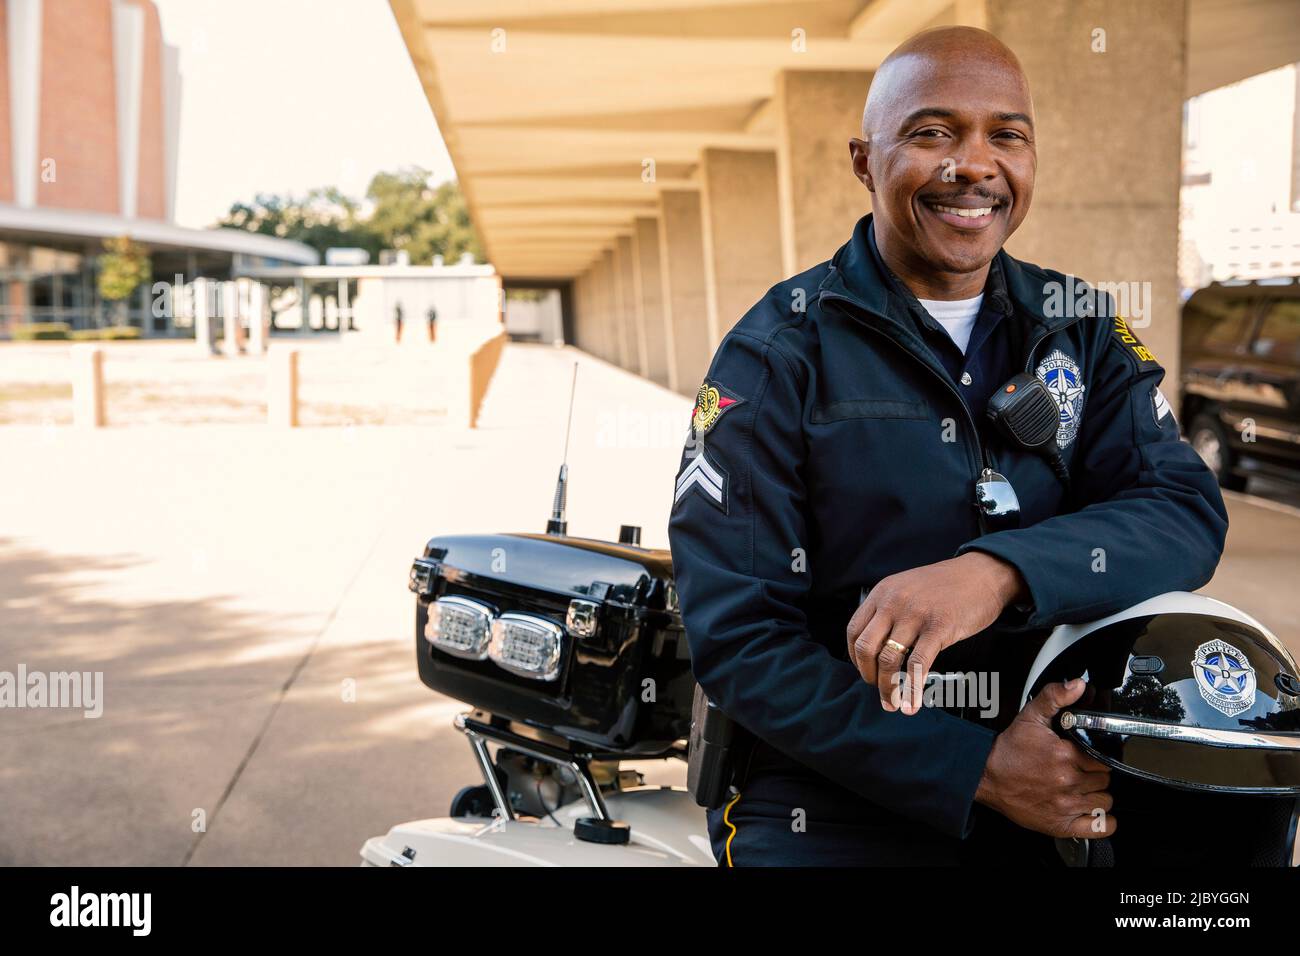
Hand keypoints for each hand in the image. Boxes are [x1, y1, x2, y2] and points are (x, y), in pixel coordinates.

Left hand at [846, 551, 1026, 713]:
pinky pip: (918, 664)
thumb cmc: (947, 585)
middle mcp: (893, 602)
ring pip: (889, 659)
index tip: (864, 671)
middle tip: (878, 689)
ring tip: (894, 702)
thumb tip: (876, 645)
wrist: (983, 574)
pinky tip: (913, 703)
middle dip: (869, 676)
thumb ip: (889, 609)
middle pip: (866, 647)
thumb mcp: (907, 587)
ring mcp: (915, 614)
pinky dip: (912, 689)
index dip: (855, 657)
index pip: (854, 631)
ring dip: (888, 687)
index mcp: (882, 592)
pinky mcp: (939, 628)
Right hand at [976, 679, 1116, 838]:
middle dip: (1096, 774)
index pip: (1103, 758)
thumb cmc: (1009, 750)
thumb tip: (1078, 685)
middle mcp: (1068, 781)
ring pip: (1105, 801)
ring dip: (1097, 795)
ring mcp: (1065, 805)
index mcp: (1065, 755)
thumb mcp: (1030, 716)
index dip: (1097, 756)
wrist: (986, 776)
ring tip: (1081, 788)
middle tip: (1079, 770)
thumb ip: (1055, 697)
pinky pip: (1098, 828)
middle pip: (1105, 780)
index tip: (1086, 756)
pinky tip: (1092, 812)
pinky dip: (1103, 823)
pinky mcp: (1060, 824)